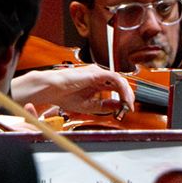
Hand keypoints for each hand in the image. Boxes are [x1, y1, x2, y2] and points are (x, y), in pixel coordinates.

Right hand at [11, 66, 135, 115]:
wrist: (52, 90)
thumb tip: (119, 107)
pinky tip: (123, 98)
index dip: (123, 98)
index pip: (115, 88)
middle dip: (128, 96)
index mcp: (96, 83)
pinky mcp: (96, 72)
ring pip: (120, 80)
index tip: (126, 110)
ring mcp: (98, 73)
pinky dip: (122, 89)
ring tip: (127, 105)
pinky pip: (115, 78)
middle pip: (120, 83)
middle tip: (129, 108)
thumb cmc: (64, 95)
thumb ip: (104, 105)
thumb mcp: (88, 105)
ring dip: (127, 93)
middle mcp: (98, 76)